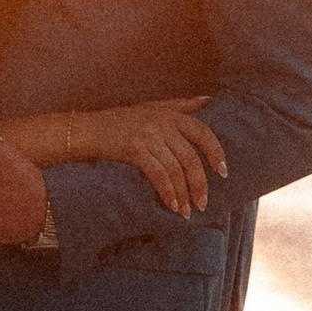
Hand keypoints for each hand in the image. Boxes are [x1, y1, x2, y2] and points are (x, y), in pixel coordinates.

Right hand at [78, 98, 226, 216]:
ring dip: (184, 194)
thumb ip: (181, 105)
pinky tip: (172, 206)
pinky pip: (158, 175)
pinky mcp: (135, 150)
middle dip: (199, 184)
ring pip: (175, 170)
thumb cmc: (121, 120)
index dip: (216, 152)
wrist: (88, 129)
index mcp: (170, 114)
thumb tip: (209, 99)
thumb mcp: (152, 107)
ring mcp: (148, 136)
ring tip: (187, 211)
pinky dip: (167, 193)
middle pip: (190, 158)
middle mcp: (162, 124)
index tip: (223, 172)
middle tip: (203, 203)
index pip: (203, 133)